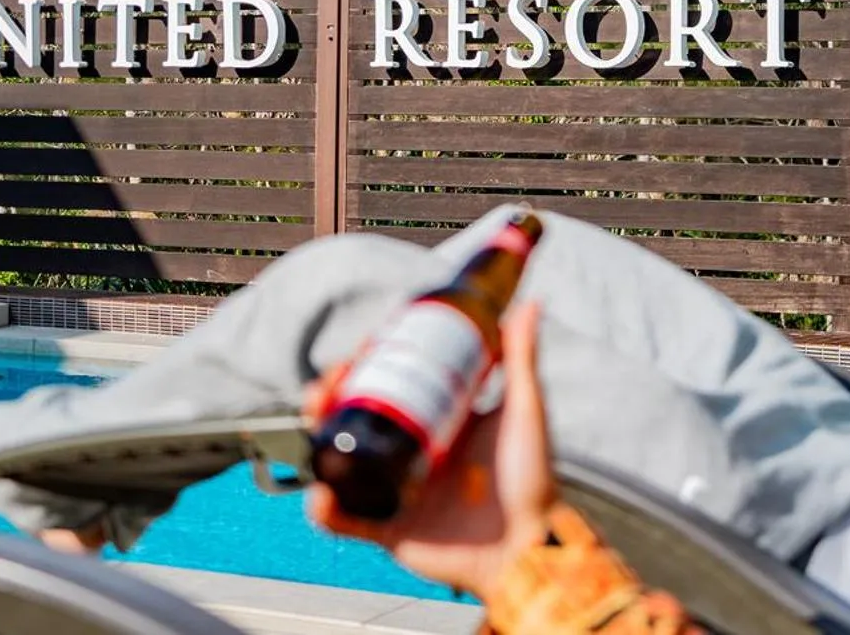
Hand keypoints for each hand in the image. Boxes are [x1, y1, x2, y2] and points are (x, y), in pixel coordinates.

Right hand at [303, 302, 555, 599]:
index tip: (361, 348)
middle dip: (329, 395)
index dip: (365, 366)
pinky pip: (344, 520)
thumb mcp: (523, 411)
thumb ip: (523, 360)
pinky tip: (320, 491)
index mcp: (435, 424)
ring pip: (340, 460)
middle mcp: (410, 455)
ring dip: (317, 437)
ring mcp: (395, 492)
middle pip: (354, 418)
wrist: (530, 546)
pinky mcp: (388, 530)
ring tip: (317, 416)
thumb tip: (529, 303)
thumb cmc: (533, 480)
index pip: (388, 386)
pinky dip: (323, 508)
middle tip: (329, 383)